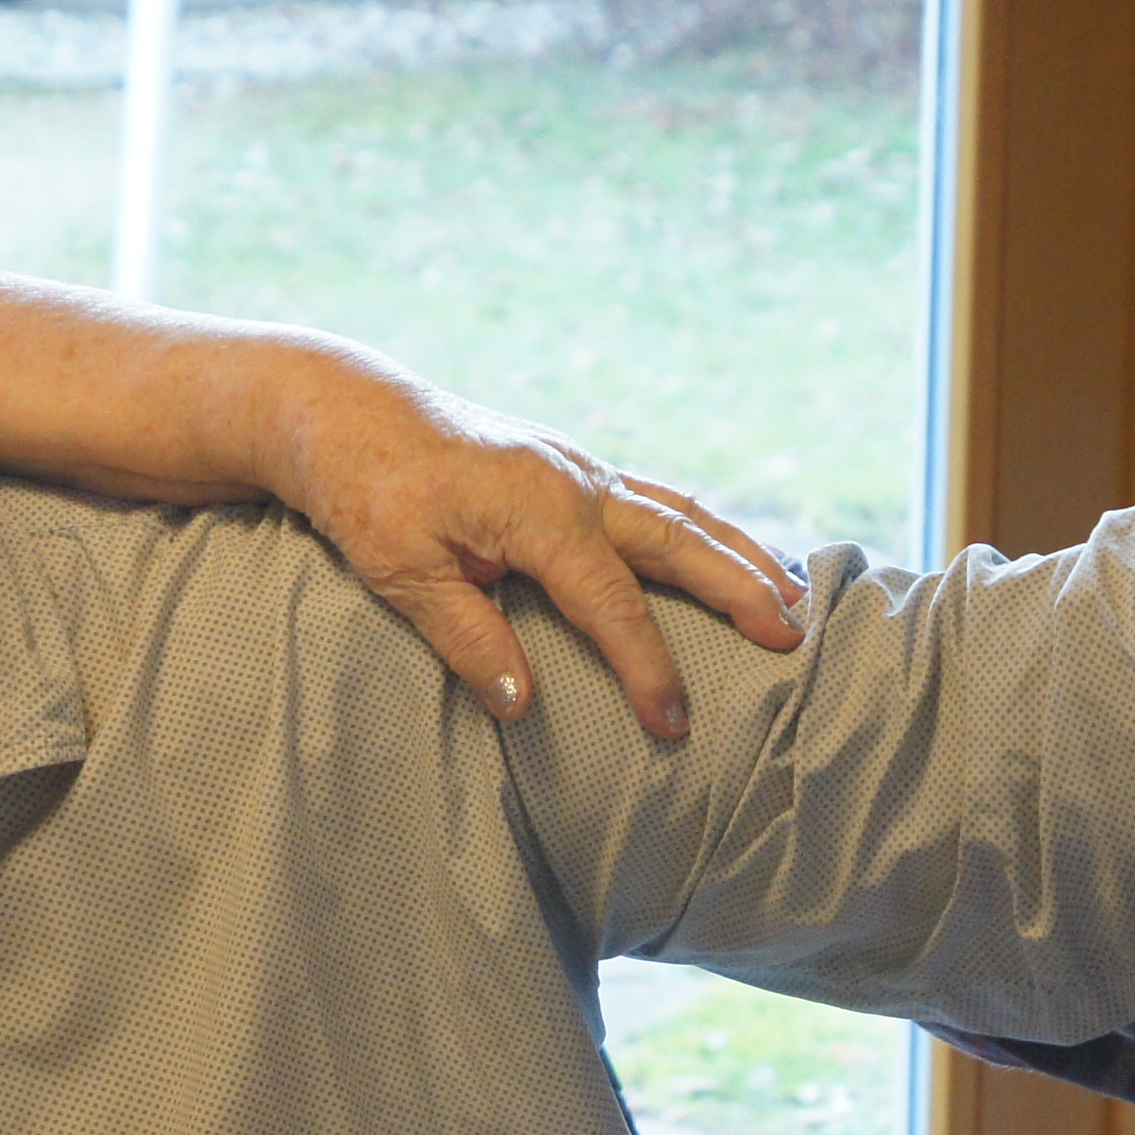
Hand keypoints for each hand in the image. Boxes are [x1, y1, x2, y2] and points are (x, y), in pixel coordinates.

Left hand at [276, 376, 806, 736]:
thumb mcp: (400, 573)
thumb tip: (524, 706)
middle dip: (740, 590)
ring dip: (739, 551)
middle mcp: (574, 482)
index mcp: (537, 511)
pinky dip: (701, 526)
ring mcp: (576, 468)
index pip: (612, 604)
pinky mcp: (568, 467)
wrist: (341, 409)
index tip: (674, 725)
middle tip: (793, 637)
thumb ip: (466, 638)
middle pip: (680, 541)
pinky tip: (725, 550)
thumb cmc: (364, 491)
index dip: (648, 668)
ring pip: (679, 510)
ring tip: (792, 591)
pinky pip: (653, 497)